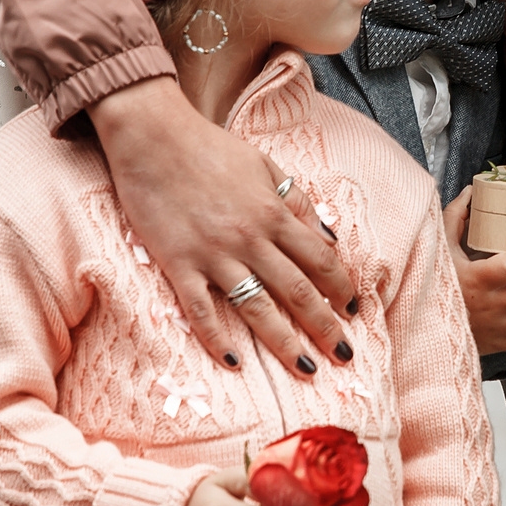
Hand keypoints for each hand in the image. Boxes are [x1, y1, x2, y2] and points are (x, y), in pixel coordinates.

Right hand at [92, 77, 357, 376]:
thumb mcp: (266, 166)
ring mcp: (214, 254)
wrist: (153, 135)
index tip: (352, 312)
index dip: (341, 289)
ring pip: (258, 308)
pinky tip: (235, 363)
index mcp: (275, 213)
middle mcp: (251, 238)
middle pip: (299, 291)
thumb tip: (328, 236)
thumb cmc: (210, 148)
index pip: (321, 260)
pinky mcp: (179, 263)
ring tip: (306, 370)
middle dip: (326, 327)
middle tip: (344, 355)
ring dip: (286, 343)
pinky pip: (201, 310)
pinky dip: (218, 338)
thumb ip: (298, 202)